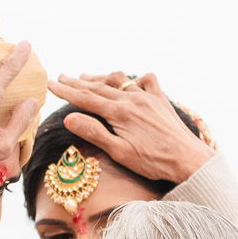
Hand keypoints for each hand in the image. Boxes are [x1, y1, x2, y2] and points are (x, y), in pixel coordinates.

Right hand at [47, 72, 213, 185]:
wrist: (187, 159)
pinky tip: (129, 82)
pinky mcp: (160, 100)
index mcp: (119, 112)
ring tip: (87, 76)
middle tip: (61, 76)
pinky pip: (146, 80)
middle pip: (98, 86)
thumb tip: (68, 117)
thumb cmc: (153, 162)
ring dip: (101, 77)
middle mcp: (132, 99)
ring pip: (119, 80)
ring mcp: (147, 97)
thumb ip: (93, 132)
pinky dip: (134, 78)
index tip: (50, 84)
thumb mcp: (119, 152)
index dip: (66, 91)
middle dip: (78, 82)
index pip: (85, 98)